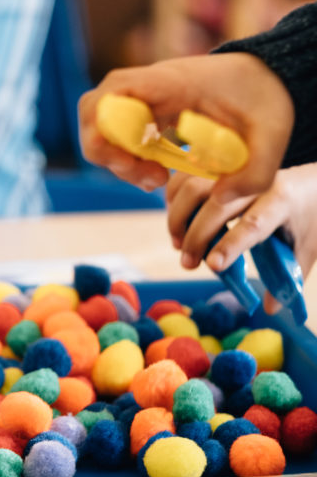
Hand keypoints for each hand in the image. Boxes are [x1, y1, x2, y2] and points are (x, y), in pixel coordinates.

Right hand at [78, 52, 293, 198]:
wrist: (267, 78)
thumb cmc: (265, 99)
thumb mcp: (272, 136)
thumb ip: (254, 174)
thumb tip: (220, 200)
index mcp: (169, 82)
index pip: (109, 98)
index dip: (106, 134)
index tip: (139, 162)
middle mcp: (146, 84)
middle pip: (94, 114)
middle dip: (109, 154)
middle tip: (149, 179)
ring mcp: (142, 96)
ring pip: (101, 126)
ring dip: (119, 160)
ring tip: (157, 179)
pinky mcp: (144, 109)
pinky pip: (115, 131)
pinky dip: (128, 156)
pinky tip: (157, 172)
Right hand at [166, 163, 316, 313]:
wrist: (311, 181)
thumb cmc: (308, 216)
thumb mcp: (308, 246)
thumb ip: (290, 276)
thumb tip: (270, 308)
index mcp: (283, 201)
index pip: (253, 223)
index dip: (230, 244)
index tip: (211, 265)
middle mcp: (256, 182)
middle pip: (217, 206)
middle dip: (196, 236)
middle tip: (187, 263)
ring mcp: (234, 171)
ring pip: (196, 186)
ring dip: (178, 217)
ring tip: (178, 243)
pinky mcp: (218, 167)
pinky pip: (186, 177)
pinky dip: (173, 199)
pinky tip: (175, 220)